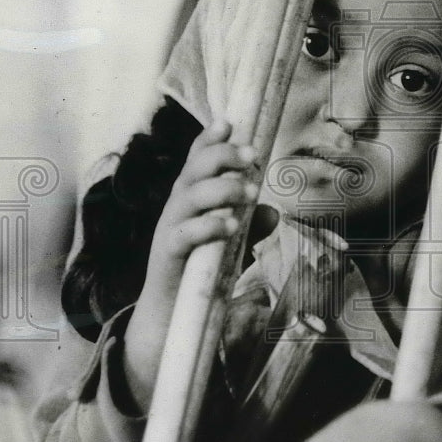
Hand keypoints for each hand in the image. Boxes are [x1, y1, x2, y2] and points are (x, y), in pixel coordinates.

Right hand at [124, 119, 257, 410]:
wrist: (170, 319)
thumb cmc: (201, 275)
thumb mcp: (231, 247)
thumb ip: (250, 228)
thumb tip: (273, 211)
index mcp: (189, 200)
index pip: (196, 162)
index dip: (209, 140)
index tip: (230, 122)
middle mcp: (176, 210)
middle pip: (192, 171)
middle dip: (221, 157)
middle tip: (252, 157)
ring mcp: (168, 232)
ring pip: (188, 197)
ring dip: (221, 190)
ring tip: (250, 192)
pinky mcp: (167, 258)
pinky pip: (185, 235)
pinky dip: (209, 226)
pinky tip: (232, 224)